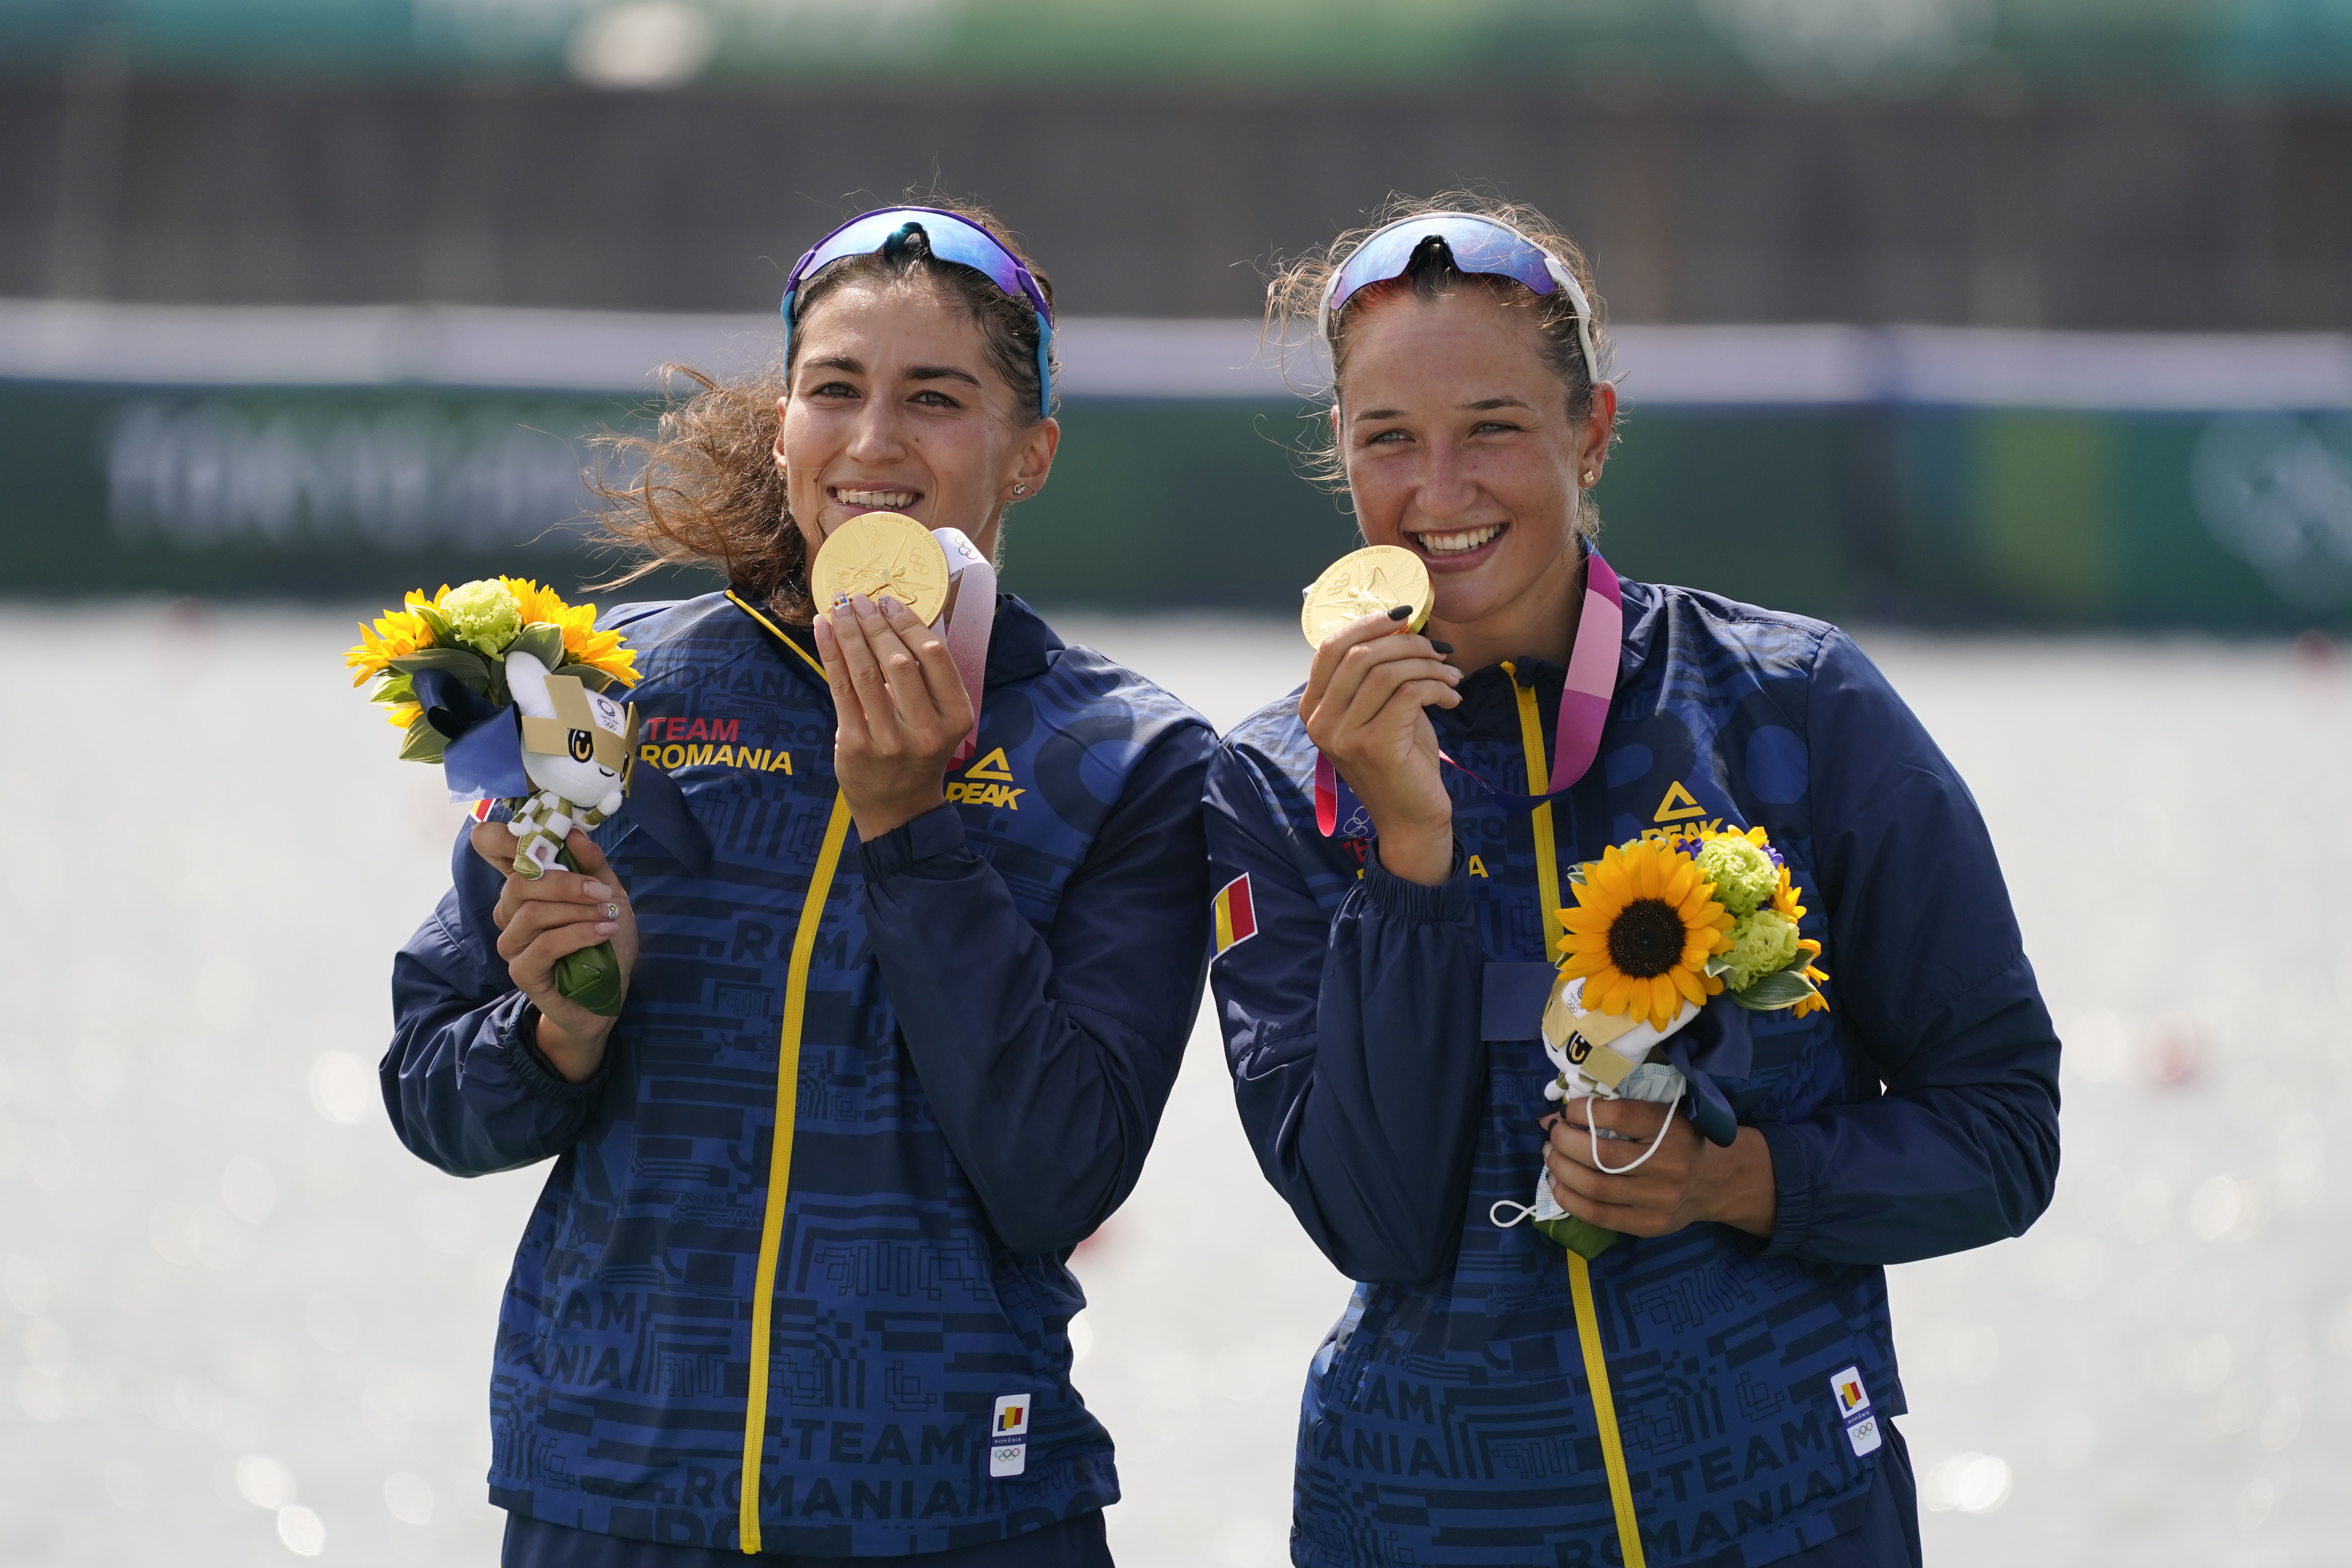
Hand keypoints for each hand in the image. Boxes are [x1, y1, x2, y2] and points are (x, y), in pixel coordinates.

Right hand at [469, 824, 637, 1083]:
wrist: (608, 994)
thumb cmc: (604, 939)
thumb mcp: (609, 894)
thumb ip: (592, 864)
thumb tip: (574, 833)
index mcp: (525, 885)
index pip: (489, 847)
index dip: (503, 836)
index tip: (543, 835)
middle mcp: (509, 912)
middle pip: (519, 883)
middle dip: (566, 883)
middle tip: (604, 892)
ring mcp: (512, 943)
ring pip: (532, 913)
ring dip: (577, 911)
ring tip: (608, 916)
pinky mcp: (522, 972)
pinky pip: (543, 946)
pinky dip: (578, 934)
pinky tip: (603, 932)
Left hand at [813, 593, 974, 840]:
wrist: (898, 808)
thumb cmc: (918, 753)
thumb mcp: (939, 719)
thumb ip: (926, 679)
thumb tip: (896, 620)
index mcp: (956, 715)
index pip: (934, 656)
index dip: (909, 623)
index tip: (889, 603)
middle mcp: (927, 729)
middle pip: (899, 660)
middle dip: (875, 624)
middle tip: (859, 600)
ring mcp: (890, 739)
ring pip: (866, 672)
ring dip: (849, 633)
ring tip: (839, 608)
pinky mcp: (857, 745)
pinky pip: (841, 689)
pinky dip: (831, 654)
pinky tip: (824, 630)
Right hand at [1299, 607, 1461, 885]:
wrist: (1410, 820)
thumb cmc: (1400, 762)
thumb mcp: (1380, 712)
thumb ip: (1377, 675)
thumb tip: (1402, 626)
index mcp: (1314, 708)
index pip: (1330, 647)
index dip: (1368, 623)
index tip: (1404, 617)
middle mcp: (1320, 721)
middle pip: (1360, 654)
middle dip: (1406, 643)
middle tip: (1438, 649)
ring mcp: (1344, 735)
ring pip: (1387, 671)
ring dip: (1428, 664)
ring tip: (1452, 674)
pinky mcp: (1375, 745)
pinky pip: (1410, 693)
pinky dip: (1438, 687)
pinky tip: (1453, 697)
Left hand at [1543, 1097, 1777, 1239]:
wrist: (1716, 1181)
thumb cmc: (1679, 1139)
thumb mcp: (1663, 1114)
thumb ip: (1621, 1111)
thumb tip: (1561, 1112)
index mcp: (1672, 1129)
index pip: (1619, 1116)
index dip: (1584, 1111)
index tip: (1568, 1111)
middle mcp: (1669, 1165)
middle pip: (1600, 1155)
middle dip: (1564, 1141)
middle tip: (1552, 1133)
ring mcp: (1659, 1199)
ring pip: (1595, 1186)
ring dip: (1561, 1169)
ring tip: (1550, 1156)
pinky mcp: (1650, 1225)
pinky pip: (1598, 1215)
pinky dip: (1569, 1199)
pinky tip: (1558, 1184)